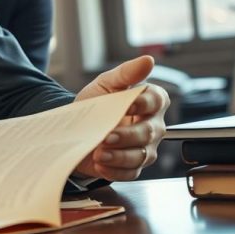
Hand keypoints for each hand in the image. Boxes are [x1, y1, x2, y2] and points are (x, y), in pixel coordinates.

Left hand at [73, 55, 169, 181]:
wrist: (77, 128)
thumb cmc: (97, 103)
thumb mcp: (106, 84)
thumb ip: (126, 73)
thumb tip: (148, 60)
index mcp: (150, 102)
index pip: (156, 100)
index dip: (143, 103)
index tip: (127, 104)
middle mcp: (153, 126)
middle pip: (148, 132)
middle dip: (127, 135)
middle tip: (107, 136)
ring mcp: (145, 148)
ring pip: (140, 155)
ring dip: (119, 156)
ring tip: (99, 153)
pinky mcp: (133, 167)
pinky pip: (131, 172)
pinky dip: (115, 170)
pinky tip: (101, 165)